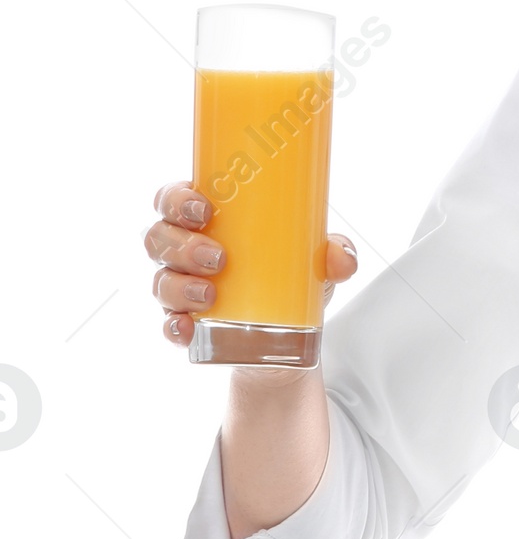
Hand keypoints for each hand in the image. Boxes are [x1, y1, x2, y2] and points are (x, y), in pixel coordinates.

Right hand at [144, 181, 358, 348]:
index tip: (203, 209)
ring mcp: (181, 290)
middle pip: (159, 237)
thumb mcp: (316, 262)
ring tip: (210, 293)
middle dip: (181, 245)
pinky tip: (187, 328)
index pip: (173, 199)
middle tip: (218, 256)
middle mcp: (185, 252)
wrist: (289, 340)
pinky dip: (173, 327)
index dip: (176, 199)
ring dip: (179, 285)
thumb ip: (334, 254)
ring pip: (160, 281)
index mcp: (209, 222)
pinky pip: (168, 326)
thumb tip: (341, 258)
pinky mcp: (187, 327)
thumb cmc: (290, 279)